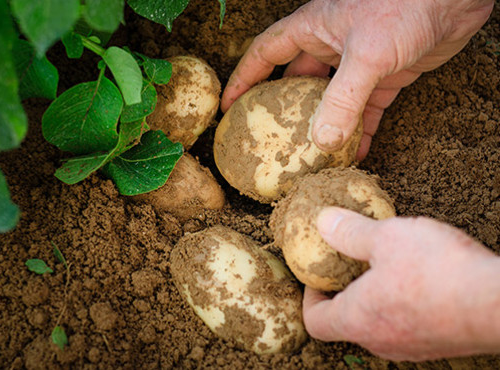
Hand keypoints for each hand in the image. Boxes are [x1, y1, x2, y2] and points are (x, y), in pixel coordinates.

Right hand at [221, 0, 493, 159]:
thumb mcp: (366, 54)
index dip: (244, 78)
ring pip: (331, 101)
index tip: (228, 106)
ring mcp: (358, 63)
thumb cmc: (405, 5)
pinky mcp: (386, 76)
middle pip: (295, 83)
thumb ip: (343, 99)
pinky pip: (365, 110)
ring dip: (323, 128)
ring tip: (310, 158)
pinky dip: (359, 132)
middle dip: (284, 112)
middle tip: (271, 142)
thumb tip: (322, 141)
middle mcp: (330, 46)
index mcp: (312, 29)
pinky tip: (354, 155)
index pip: (265, 54)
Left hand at [304, 207, 499, 360]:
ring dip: (375, 297)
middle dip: (344, 292)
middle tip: (352, 263)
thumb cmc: (439, 272)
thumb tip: (324, 222)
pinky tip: (421, 277)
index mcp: (357, 320)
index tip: (318, 275)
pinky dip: (403, 303)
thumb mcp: (387, 238)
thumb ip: (351, 232)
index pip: (315, 322)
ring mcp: (412, 347)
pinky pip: (408, 325)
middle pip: (346, 323)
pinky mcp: (439, 344)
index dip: (309, 297)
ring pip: (379, 324)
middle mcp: (380, 342)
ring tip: (388, 265)